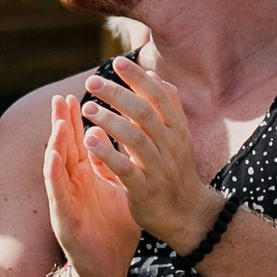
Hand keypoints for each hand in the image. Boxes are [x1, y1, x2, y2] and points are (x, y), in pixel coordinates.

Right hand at [43, 94, 139, 276]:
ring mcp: (65, 200)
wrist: (110, 266)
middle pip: (65, 148)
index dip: (76, 120)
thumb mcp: (117, 190)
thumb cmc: (113, 229)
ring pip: (58, 167)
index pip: (79, 143)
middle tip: (60, 98)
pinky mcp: (63, 218)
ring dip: (56, 144)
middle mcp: (72, 184)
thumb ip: (111, 165)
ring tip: (59, 122)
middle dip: (62, 123)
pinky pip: (58, 192)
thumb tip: (112, 136)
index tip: (74, 96)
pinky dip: (54, 174)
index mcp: (86, 177)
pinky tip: (53, 157)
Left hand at [81, 57, 219, 251]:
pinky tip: (89, 140)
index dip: (138, 79)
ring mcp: (159, 168)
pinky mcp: (145, 189)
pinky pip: (126, 169)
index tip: (116, 62)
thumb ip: (166, 107)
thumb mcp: (177, 137)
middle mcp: (170, 145)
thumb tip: (155, 75)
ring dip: (111, 121)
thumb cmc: (176, 171)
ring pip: (136, 138)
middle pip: (145, 113)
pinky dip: (108, 153)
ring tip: (87, 109)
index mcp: (176, 130)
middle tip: (92, 81)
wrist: (189, 215)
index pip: (159, 97)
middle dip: (118, 95)